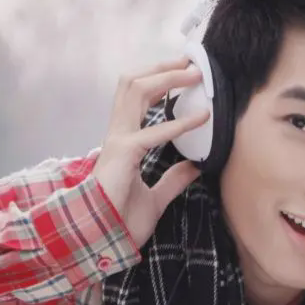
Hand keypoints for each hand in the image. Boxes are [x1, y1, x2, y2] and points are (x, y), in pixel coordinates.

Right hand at [93, 57, 210, 246]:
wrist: (103, 242)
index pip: (136, 98)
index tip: (184, 74)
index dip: (158, 80)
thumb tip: (194, 166)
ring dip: (166, 78)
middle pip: (132, 84)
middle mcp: (118, 135)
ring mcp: (118, 142)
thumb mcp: (156, 197)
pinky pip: (152, 133)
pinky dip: (179, 124)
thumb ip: (173, 180)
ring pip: (134, 91)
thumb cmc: (121, 221)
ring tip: (194, 75)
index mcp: (124, 142)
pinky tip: (202, 119)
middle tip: (191, 62)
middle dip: (161, 68)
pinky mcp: (123, 155)